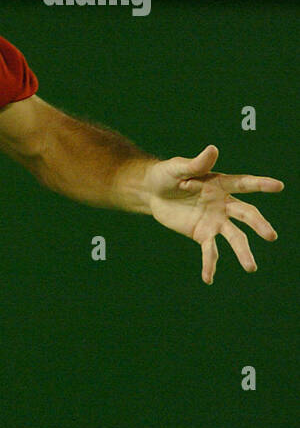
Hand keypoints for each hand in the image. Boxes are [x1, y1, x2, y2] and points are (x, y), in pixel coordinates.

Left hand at [142, 145, 282, 283]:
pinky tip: (208, 278)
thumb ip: (196, 163)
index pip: (244, 184)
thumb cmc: (167, 175)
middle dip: (259, 224)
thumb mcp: (177, 167)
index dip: (260, 184)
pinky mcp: (202, 233)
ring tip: (251, 267)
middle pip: (246, 215)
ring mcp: (215, 220)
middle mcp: (224, 204)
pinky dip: (210, 264)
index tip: (278, 186)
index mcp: (221, 184)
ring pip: (234, 237)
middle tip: (271, 236)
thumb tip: (213, 149)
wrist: (151, 193)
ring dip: (243, 251)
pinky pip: (209, 251)